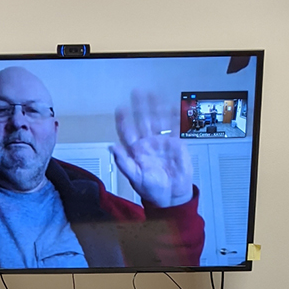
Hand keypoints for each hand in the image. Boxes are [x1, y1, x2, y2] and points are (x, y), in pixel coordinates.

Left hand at [111, 90, 193, 207]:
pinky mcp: (175, 144)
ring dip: (156, 108)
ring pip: (158, 121)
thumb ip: (123, 162)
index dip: (123, 120)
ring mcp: (161, 142)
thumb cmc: (151, 189)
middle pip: (143, 121)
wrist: (170, 196)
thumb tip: (112, 148)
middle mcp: (147, 143)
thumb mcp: (134, 177)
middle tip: (137, 93)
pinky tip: (172, 107)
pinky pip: (174, 128)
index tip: (121, 109)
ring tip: (153, 95)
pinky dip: (174, 118)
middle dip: (140, 107)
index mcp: (135, 150)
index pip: (127, 132)